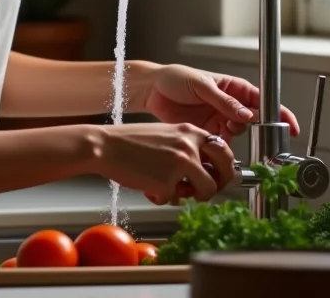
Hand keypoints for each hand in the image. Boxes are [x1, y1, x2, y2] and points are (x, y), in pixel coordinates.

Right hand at [96, 121, 235, 204]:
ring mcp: (180, 164)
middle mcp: (189, 145)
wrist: (105, 146)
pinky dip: (160, 197)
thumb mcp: (166, 134)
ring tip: (169, 189)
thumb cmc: (131, 142)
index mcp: (189, 131)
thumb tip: (205, 169)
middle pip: (224, 171)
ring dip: (191, 195)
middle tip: (205, 191)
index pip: (223, 149)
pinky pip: (173, 199)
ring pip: (206, 191)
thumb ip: (187, 146)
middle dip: (218, 185)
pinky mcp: (167, 183)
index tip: (219, 175)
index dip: (225, 166)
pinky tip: (147, 186)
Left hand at [142, 64, 299, 141]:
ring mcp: (218, 119)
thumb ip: (223, 101)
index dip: (278, 112)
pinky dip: (222, 148)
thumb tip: (246, 114)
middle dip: (258, 130)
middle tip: (256, 136)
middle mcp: (228, 105)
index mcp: (232, 87)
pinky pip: (221, 143)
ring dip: (236, 139)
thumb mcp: (201, 85)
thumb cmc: (175, 78)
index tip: (291, 126)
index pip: (261, 99)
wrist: (151, 90)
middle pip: (253, 120)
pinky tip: (216, 147)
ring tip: (224, 136)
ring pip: (238, 134)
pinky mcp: (207, 132)